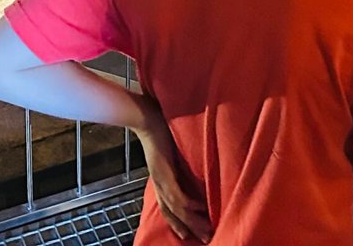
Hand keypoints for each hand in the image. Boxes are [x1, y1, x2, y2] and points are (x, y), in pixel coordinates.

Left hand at [136, 99, 211, 241]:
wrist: (146, 118)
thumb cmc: (160, 131)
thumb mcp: (171, 153)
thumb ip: (179, 163)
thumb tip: (193, 168)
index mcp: (160, 181)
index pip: (168, 209)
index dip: (178, 223)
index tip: (190, 235)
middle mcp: (159, 184)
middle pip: (173, 214)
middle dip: (189, 228)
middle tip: (205, 239)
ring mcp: (161, 179)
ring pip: (176, 208)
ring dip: (191, 221)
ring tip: (207, 229)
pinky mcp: (164, 171)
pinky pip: (176, 193)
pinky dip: (188, 204)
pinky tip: (199, 209)